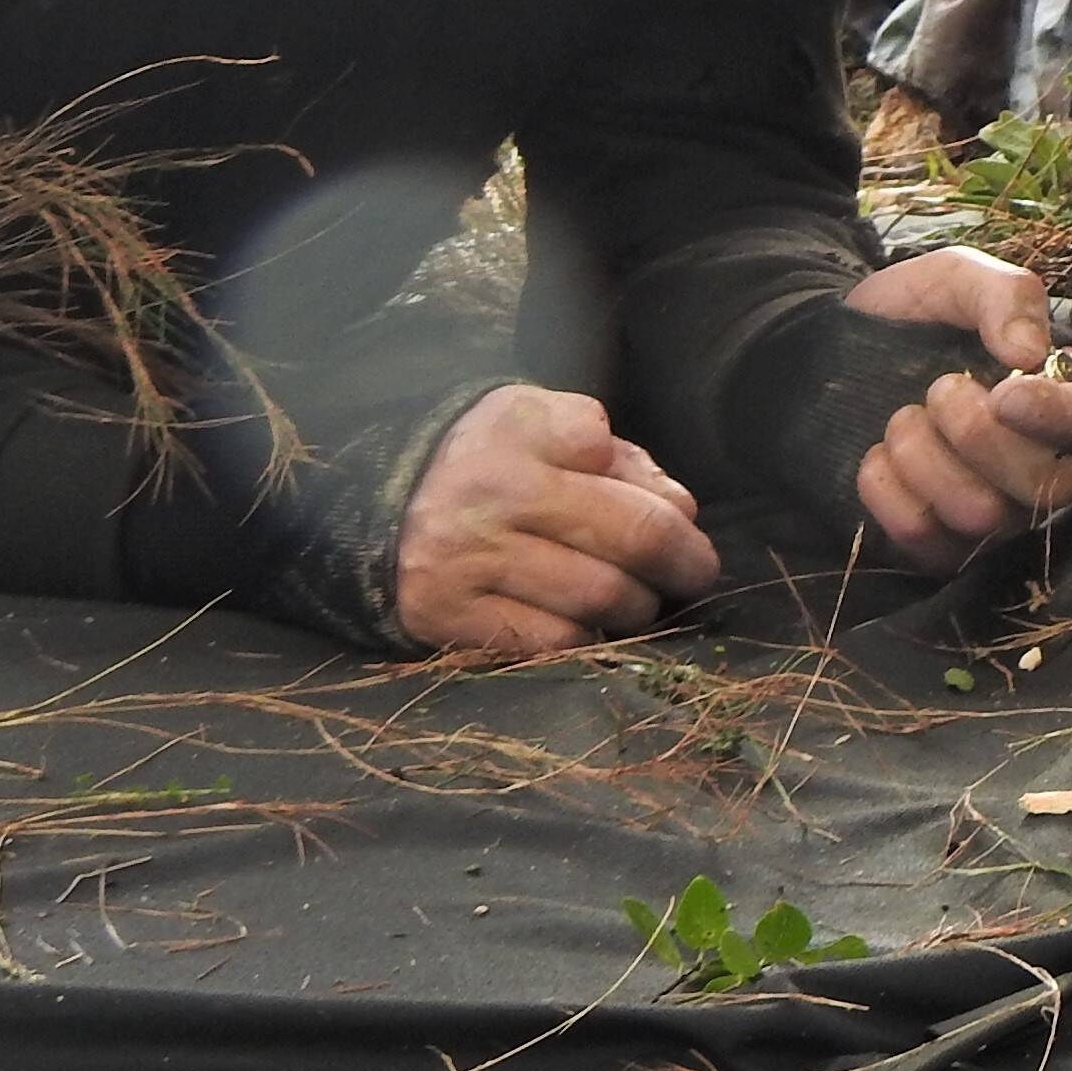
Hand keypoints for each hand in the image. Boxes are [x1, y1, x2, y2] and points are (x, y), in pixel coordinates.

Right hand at [395, 386, 721, 655]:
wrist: (375, 513)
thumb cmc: (489, 466)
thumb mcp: (544, 428)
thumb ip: (619, 457)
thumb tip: (681, 510)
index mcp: (517, 429)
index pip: (617, 455)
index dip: (661, 490)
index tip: (673, 511)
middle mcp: (490, 493)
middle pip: (633, 535)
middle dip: (683, 561)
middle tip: (695, 572)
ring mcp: (466, 559)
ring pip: (601, 596)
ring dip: (639, 606)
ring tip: (639, 600)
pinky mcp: (448, 617)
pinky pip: (553, 642)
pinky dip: (587, 639)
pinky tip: (587, 625)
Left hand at [844, 248, 1071, 569]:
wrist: (832, 348)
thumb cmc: (916, 313)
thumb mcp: (959, 278)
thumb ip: (1005, 295)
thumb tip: (1031, 352)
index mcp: (1060, 393)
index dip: (1056, 416)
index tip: (1002, 393)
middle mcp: (1040, 462)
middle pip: (1048, 487)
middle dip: (979, 436)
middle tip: (938, 389)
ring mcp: (992, 509)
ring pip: (983, 517)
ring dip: (926, 459)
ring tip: (900, 418)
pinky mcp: (939, 541)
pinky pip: (926, 542)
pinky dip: (889, 493)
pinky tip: (876, 456)